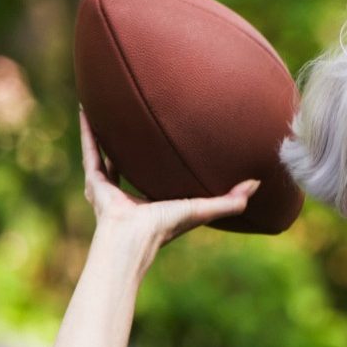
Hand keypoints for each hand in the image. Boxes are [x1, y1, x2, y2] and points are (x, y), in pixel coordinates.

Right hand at [79, 109, 257, 246]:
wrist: (133, 237)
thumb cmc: (166, 227)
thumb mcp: (203, 209)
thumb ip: (231, 201)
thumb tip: (257, 185)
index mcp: (153, 201)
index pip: (159, 176)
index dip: (166, 161)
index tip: (172, 141)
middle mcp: (128, 193)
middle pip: (131, 161)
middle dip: (133, 144)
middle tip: (138, 119)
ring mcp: (108, 187)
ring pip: (107, 153)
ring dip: (108, 133)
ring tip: (107, 108)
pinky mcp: (94, 180)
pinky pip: (91, 150)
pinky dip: (89, 130)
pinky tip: (89, 108)